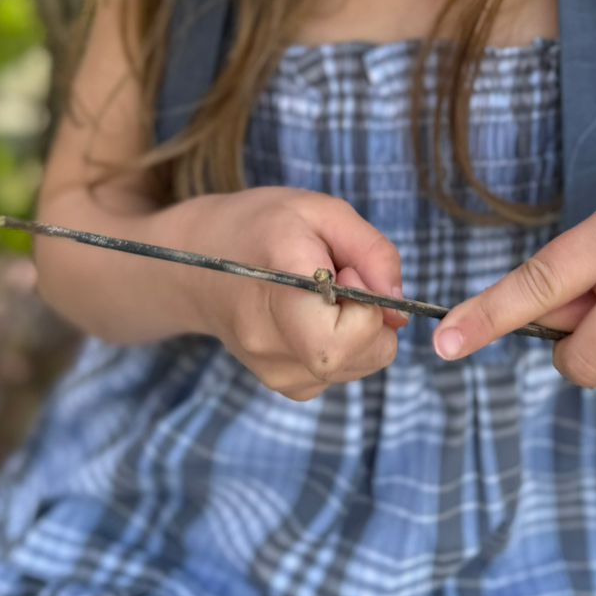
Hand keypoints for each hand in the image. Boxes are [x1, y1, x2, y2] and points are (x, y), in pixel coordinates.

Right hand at [191, 186, 408, 400]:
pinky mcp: (284, 384)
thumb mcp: (320, 210)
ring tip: (322, 293)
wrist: (195, 262)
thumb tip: (400, 307)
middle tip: (341, 277)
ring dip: (361, 330)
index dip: (366, 305)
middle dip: (374, 318)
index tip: (346, 268)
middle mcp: (269, 342)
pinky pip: (342, 372)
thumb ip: (372, 251)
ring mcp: (273, 371)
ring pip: (358, 366)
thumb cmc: (261, 225)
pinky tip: (316, 314)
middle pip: (360, 357)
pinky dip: (347, 345)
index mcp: (277, 290)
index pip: (341, 341)